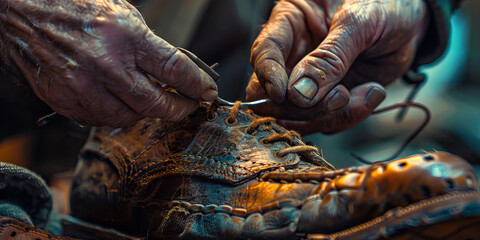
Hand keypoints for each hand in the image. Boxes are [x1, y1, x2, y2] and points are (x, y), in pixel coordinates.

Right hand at [1, 0, 217, 126]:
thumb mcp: (123, 13)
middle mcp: (105, 64)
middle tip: (188, 106)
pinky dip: (117, 115)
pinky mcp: (64, 99)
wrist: (22, 9)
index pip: (174, 70)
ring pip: (129, 118)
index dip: (197, 86)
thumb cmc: (75, 5)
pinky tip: (121, 103)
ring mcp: (82, 85)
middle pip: (156, 103)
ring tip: (153, 102)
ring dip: (147, 113)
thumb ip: (149, 45)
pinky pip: (100, 120)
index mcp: (125, 35)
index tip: (207, 93)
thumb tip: (175, 73)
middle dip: (179, 109)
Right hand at [248, 0, 427, 133]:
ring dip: (332, 114)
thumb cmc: (383, 4)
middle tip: (340, 97)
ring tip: (366, 93)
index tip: (283, 93)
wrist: (413, 20)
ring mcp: (310, 83)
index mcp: (290, 24)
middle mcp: (294, 57)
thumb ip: (330, 57)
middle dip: (303, 107)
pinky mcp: (329, 100)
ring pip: (299, 117)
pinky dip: (350, 116)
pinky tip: (371, 92)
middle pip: (273, 95)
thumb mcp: (358, 22)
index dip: (267, 75)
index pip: (264, 53)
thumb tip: (299, 94)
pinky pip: (327, 123)